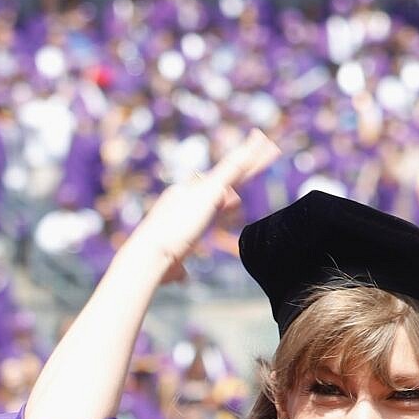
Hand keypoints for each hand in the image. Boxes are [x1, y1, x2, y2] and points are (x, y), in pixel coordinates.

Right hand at [124, 130, 279, 282]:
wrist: (151, 250)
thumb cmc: (158, 262)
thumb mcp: (174, 265)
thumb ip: (180, 269)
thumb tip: (183, 277)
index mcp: (182, 205)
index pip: (209, 199)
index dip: (225, 200)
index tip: (234, 200)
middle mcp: (191, 191)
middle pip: (223, 177)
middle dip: (240, 165)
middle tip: (254, 151)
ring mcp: (202, 188)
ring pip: (233, 167)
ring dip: (251, 154)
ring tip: (268, 142)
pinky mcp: (212, 189)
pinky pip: (236, 167)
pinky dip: (250, 155)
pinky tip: (264, 144)